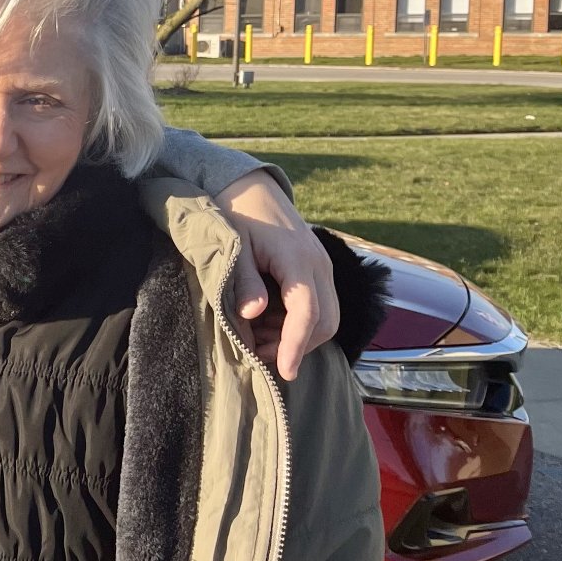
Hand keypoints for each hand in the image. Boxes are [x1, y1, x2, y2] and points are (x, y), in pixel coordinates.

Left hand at [214, 169, 338, 381]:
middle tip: (257, 353)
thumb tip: (253, 315)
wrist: (252, 189)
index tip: (284, 372)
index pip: (307, 311)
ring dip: (297, 337)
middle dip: (297, 346)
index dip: (296, 344)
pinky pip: (319, 306)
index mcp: (297, 259)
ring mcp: (322, 268)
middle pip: (326, 322)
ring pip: (327, 318)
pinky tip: (266, 323)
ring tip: (257, 338)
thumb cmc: (237, 216)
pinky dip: (297, 323)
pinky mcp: (317, 271)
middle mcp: (319, 266)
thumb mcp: (233, 246)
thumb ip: (244, 280)